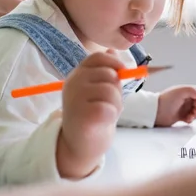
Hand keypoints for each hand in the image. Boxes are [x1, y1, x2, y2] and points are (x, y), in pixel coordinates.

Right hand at [57, 50, 123, 178]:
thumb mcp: (97, 89)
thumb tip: (113, 50)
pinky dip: (112, 115)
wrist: (79, 144)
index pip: (97, 58)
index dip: (114, 62)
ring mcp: (75, 99)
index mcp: (76, 74)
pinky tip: (103, 121)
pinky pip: (108, 108)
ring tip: (106, 113)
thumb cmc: (92, 114)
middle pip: (109, 75)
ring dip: (116, 104)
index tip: (122, 71)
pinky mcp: (82, 116)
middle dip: (117, 89)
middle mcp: (73, 84)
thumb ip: (105, 71)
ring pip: (111, 91)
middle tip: (110, 103)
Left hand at [155, 85, 195, 126]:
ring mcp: (182, 107)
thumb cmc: (166, 101)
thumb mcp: (180, 92)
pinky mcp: (180, 115)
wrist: (156, 112)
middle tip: (194, 113)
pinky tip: (186, 120)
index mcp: (184, 91)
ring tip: (189, 118)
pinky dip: (190, 119)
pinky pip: (189, 117)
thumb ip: (192, 90)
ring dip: (194, 115)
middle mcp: (184, 99)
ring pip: (195, 111)